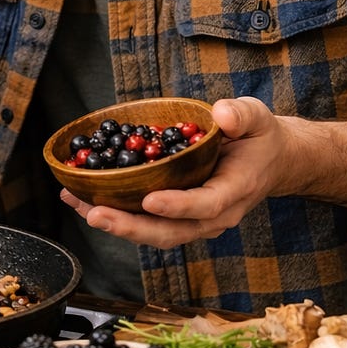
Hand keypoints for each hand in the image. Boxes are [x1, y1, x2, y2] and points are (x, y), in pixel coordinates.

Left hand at [60, 96, 281, 248]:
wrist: (269, 162)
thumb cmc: (259, 138)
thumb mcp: (258, 117)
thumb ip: (241, 115)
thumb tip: (221, 114)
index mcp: (234, 191)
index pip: (206, 205)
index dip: (178, 206)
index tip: (149, 200)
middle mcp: (214, 215)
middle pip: (170, 231)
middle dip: (130, 226)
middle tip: (95, 214)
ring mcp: (194, 221)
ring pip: (153, 233)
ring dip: (114, 223)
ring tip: (78, 204)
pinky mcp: (177, 217)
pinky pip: (145, 222)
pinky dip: (115, 214)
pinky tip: (83, 199)